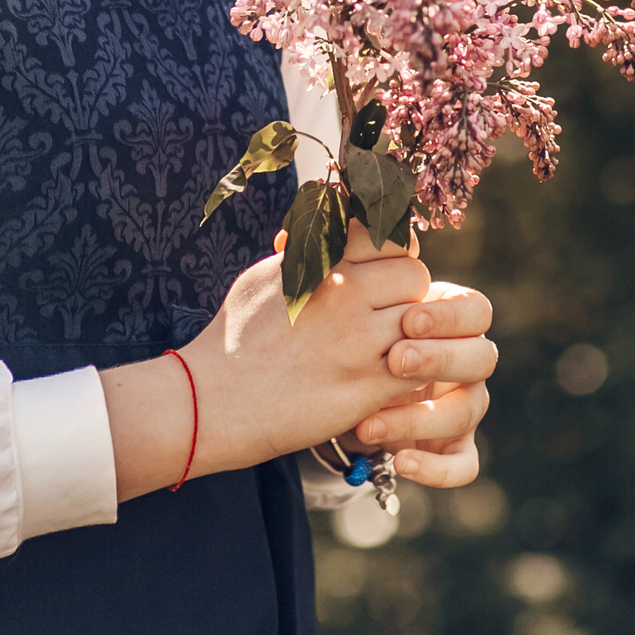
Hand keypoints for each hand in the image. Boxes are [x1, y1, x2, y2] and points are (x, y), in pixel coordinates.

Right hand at [105, 212, 429, 499]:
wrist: (210, 402)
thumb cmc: (232, 340)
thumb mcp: (264, 277)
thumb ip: (305, 254)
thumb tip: (326, 232)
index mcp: (322, 265)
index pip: (390, 238)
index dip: (394, 256)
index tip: (383, 274)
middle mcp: (345, 296)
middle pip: (416, 278)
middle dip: (408, 295)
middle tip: (387, 317)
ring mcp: (359, 343)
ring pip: (424, 324)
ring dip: (415, 336)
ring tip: (388, 349)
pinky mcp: (366, 388)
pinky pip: (419, 369)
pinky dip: (412, 372)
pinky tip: (388, 378)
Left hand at [347, 279, 493, 486]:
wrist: (330, 391)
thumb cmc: (343, 336)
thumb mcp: (344, 306)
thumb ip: (346, 273)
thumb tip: (296, 237)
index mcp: (448, 319)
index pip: (474, 309)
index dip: (449, 315)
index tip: (409, 317)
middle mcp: (464, 360)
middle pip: (482, 355)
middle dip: (441, 358)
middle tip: (396, 359)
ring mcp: (463, 405)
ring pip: (469, 410)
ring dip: (422, 416)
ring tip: (368, 423)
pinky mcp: (454, 448)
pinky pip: (465, 465)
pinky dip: (437, 468)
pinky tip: (400, 462)